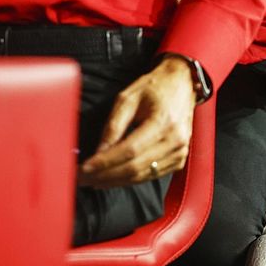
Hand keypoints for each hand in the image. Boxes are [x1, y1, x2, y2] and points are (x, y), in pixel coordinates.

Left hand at [78, 56, 196, 187]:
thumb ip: (113, 127)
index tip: (83, 169)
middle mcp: (175, 139)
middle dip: (104, 176)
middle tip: (82, 178)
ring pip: (141, 176)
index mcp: (163, 121)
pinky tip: (114, 177)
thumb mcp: (127, 99)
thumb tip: (98, 153)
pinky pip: (151, 176)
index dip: (104, 163)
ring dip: (115, 181)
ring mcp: (180, 151)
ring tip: (93, 180)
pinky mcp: (179, 158)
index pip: (130, 150)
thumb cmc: (155, 87)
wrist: (183, 84)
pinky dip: (130, 179)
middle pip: (135, 167)